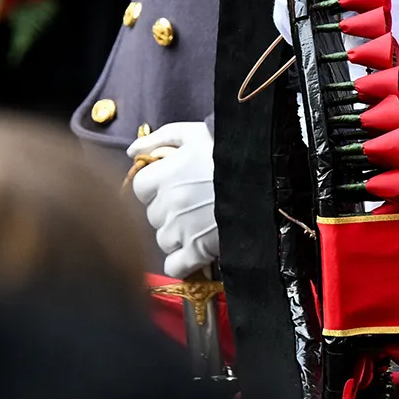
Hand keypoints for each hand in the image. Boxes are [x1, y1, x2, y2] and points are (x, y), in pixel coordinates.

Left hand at [128, 120, 217, 277]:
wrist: (267, 175)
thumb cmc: (229, 150)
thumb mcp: (192, 133)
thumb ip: (157, 139)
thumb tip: (131, 151)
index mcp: (165, 175)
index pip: (140, 188)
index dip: (155, 186)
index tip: (172, 184)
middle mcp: (170, 204)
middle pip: (153, 215)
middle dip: (167, 210)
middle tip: (191, 202)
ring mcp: (183, 229)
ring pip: (163, 239)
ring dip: (176, 234)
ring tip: (199, 222)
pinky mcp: (199, 250)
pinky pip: (174, 266)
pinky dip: (181, 262)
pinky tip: (194, 250)